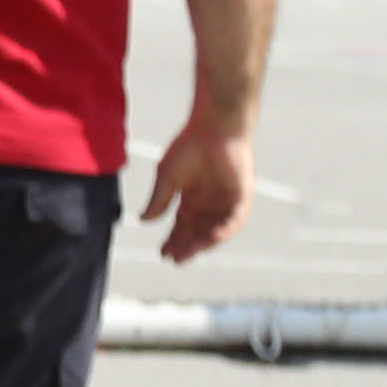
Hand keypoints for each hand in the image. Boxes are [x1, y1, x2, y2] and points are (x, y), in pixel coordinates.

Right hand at [145, 118, 255, 264]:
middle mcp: (209, 203)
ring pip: (216, 229)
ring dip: (204, 242)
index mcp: (191, 198)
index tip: (163, 253)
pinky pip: (235, 219)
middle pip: (198, 231)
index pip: (182, 225)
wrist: (215, 127)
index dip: (173, 240)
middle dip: (187, 246)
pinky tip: (212, 238)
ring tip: (191, 252)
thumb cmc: (189, 146)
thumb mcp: (167, 177)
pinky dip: (224, 230)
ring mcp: (226, 200)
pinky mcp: (242, 196)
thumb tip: (144, 220)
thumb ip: (159, 200)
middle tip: (176, 259)